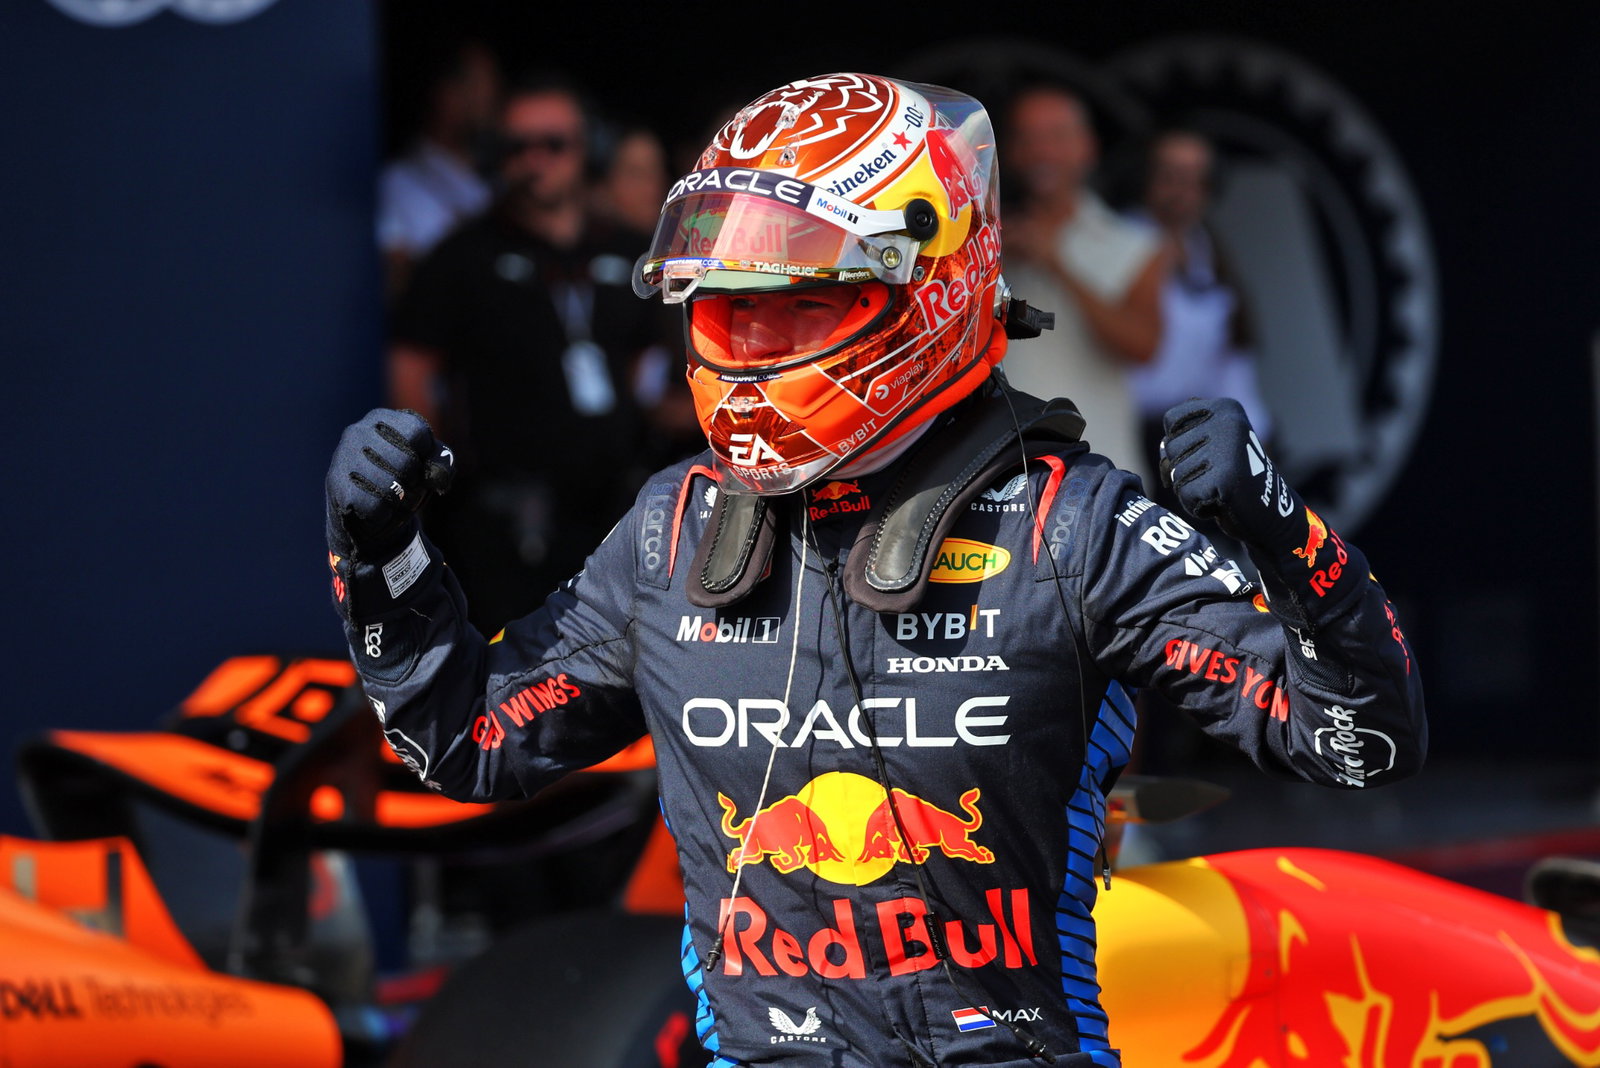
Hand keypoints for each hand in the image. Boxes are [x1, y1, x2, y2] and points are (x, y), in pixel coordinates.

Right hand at [325, 408, 453, 559]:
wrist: (364, 514)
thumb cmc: (400, 481)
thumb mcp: (425, 465)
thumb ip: (441, 461)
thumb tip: (437, 477)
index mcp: (381, 419)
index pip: (417, 432)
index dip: (424, 457)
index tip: (416, 466)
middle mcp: (357, 431)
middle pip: (406, 460)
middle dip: (412, 481)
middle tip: (401, 486)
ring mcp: (343, 456)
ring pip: (390, 485)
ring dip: (397, 500)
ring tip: (388, 498)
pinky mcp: (335, 484)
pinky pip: (374, 505)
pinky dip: (382, 514)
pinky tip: (374, 509)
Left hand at [1159, 397, 1297, 546]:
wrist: (1270, 511)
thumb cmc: (1233, 477)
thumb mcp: (1214, 443)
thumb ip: (1184, 437)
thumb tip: (1164, 447)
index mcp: (1225, 407)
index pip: (1171, 419)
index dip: (1179, 443)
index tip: (1203, 453)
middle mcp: (1227, 423)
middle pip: (1171, 447)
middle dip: (1184, 468)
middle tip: (1215, 475)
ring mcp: (1227, 449)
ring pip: (1176, 472)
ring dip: (1191, 489)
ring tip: (1219, 487)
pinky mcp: (1225, 478)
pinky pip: (1186, 494)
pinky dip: (1198, 506)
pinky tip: (1221, 501)